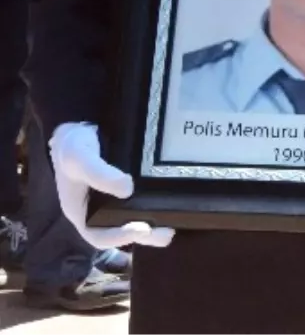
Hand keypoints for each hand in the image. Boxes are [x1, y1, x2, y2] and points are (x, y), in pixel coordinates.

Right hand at [49, 123, 174, 249]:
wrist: (82, 123)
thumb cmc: (73, 145)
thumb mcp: (81, 158)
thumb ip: (99, 174)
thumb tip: (127, 190)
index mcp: (81, 211)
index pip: (98, 235)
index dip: (119, 237)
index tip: (141, 230)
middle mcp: (98, 210)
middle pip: (121, 231)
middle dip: (144, 236)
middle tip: (167, 233)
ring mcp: (113, 199)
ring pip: (133, 219)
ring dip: (153, 226)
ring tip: (173, 226)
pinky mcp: (128, 186)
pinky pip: (141, 201)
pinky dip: (156, 206)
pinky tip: (173, 204)